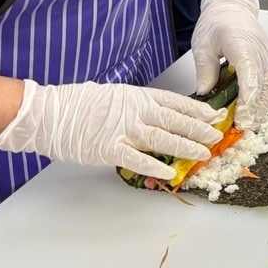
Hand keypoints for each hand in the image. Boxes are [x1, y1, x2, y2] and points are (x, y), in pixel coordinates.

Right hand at [0, 79, 223, 179]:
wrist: (51, 113)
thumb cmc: (81, 103)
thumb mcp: (116, 95)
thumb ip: (138, 105)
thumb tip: (159, 114)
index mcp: (138, 96)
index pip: (176, 102)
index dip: (197, 109)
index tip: (214, 115)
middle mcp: (136, 111)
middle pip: (175, 121)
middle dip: (199, 129)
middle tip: (217, 137)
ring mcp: (124, 130)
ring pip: (163, 139)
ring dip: (186, 147)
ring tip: (203, 154)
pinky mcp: (110, 150)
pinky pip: (138, 159)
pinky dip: (155, 166)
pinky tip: (170, 172)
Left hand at [192, 0, 267, 128]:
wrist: (233, 7)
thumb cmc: (217, 22)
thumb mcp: (202, 45)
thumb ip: (205, 70)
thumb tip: (205, 94)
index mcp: (241, 43)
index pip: (250, 74)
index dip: (248, 98)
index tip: (241, 116)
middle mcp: (259, 50)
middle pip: (264, 84)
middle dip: (256, 109)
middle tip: (244, 127)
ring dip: (263, 106)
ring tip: (250, 123)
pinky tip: (258, 110)